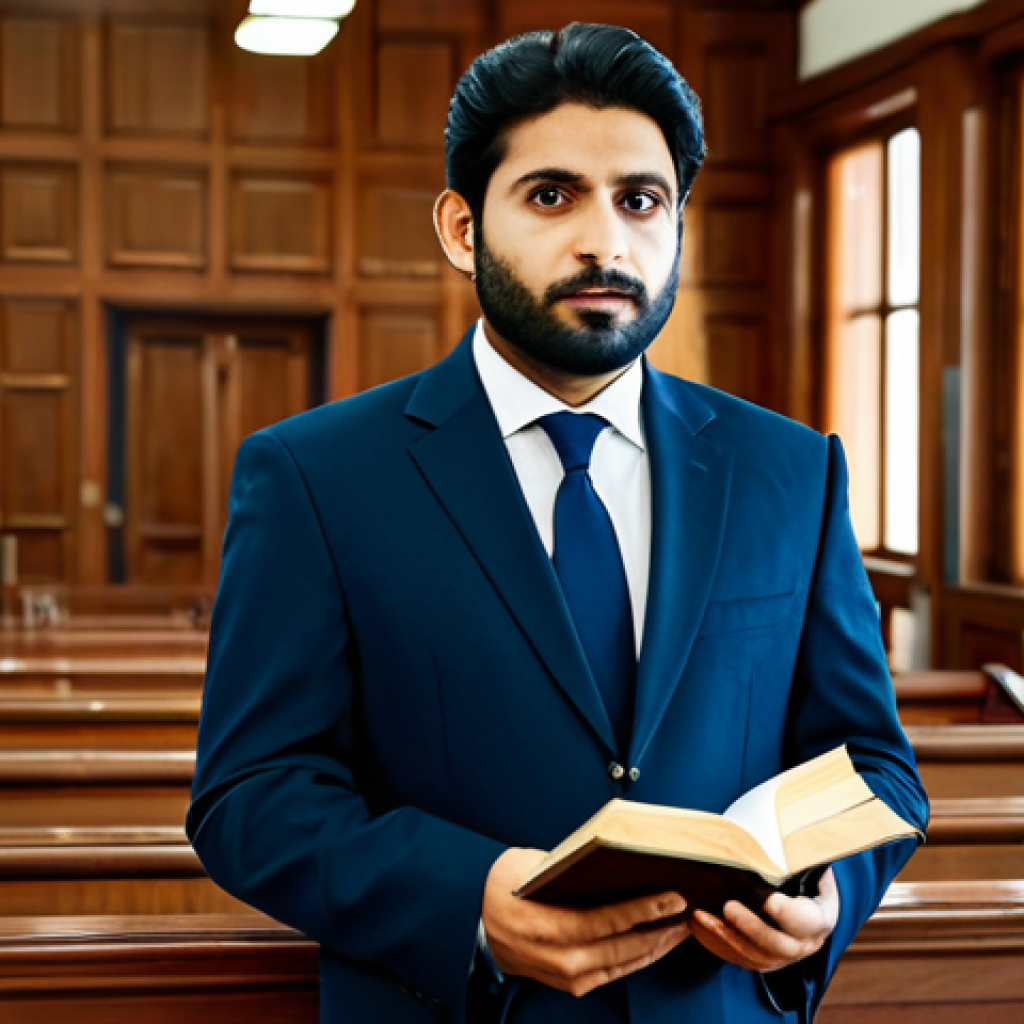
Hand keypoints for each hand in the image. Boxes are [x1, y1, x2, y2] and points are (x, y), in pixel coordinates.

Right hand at [482, 847, 689, 997]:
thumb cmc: (505, 890)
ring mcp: (567, 975)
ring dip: (656, 946)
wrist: (483, 927)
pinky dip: (639, 957)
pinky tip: (657, 943)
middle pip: (620, 946)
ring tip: (680, 926)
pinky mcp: (574, 984)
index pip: (603, 920)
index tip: (671, 899)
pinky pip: (615, 971)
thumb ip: (563, 865)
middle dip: (659, 929)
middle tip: (686, 911)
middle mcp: (558, 958)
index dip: (641, 910)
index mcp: (544, 926)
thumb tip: (609, 858)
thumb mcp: (524, 864)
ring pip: (622, 963)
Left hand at [690, 867, 839, 971]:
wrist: (806, 908)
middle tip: (728, 906)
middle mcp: (803, 944)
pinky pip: (737, 959)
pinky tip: (695, 926)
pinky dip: (715, 944)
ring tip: (699, 916)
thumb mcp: (809, 869)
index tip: (769, 899)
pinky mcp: (762, 961)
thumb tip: (790, 835)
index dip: (788, 913)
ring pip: (753, 956)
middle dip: (750, 927)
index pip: (806, 921)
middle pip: (777, 944)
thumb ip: (800, 859)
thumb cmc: (804, 881)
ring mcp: (782, 957)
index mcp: (818, 918)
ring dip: (724, 936)